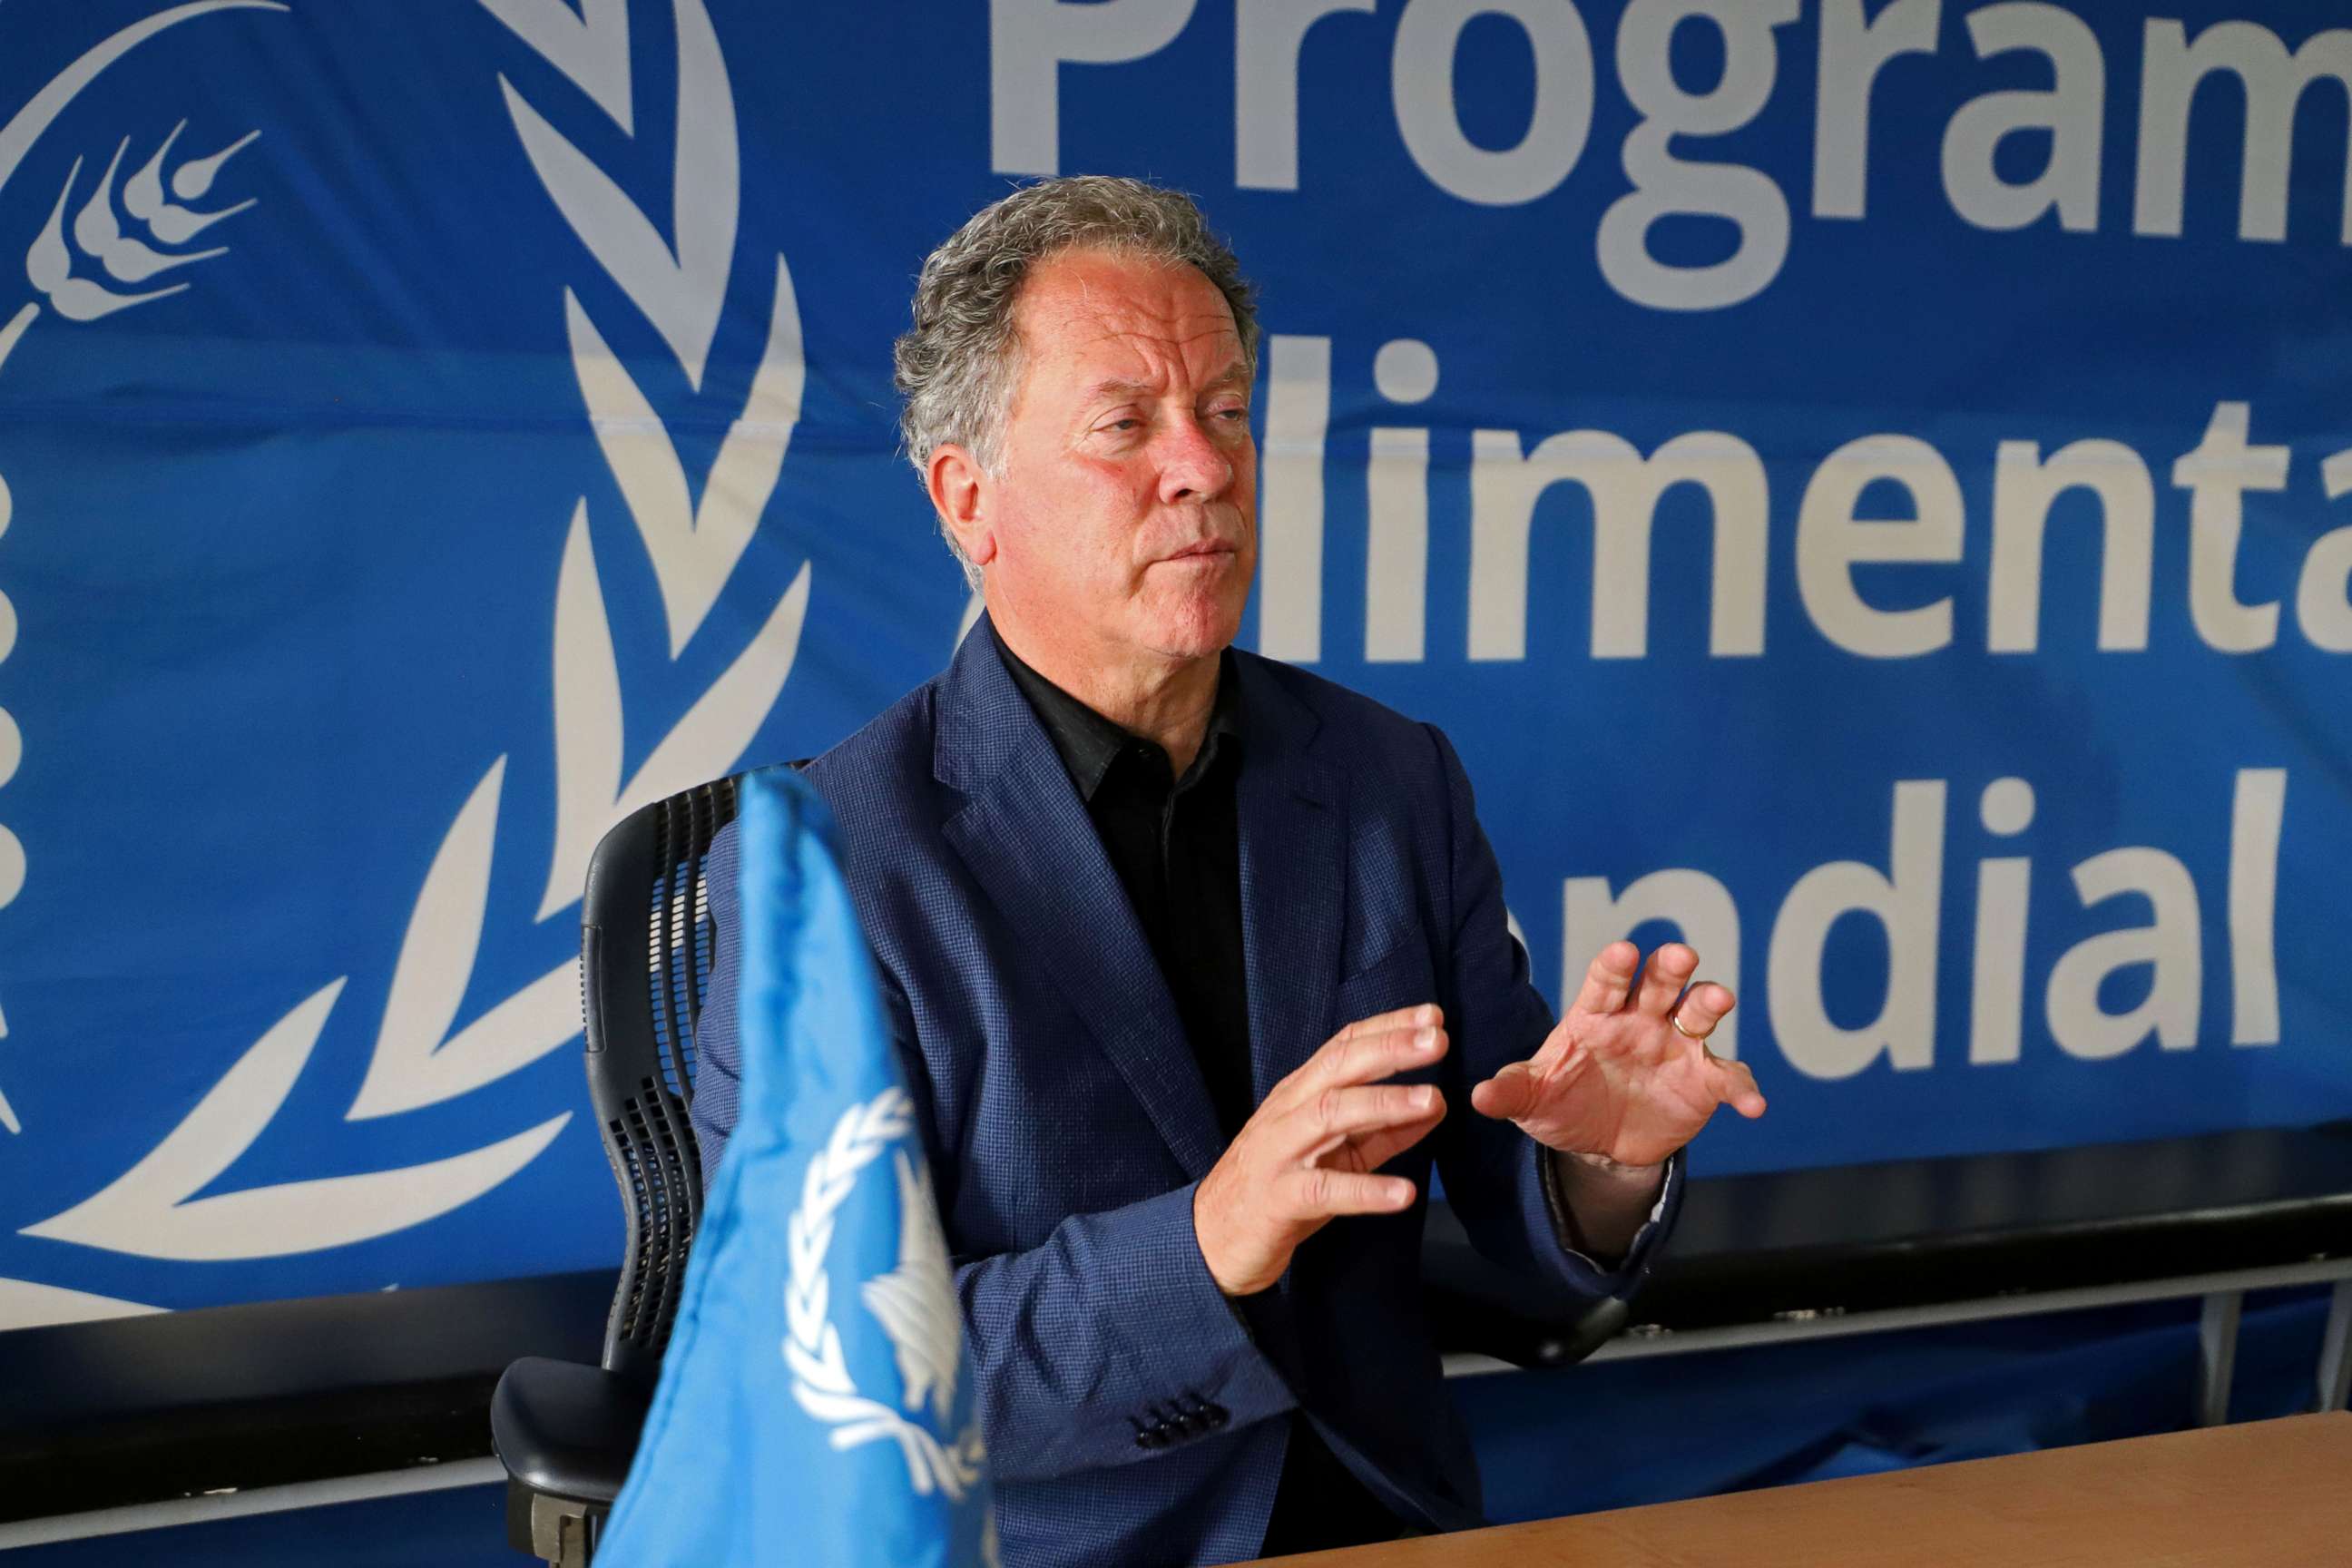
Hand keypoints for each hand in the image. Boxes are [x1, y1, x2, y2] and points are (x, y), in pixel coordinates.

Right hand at [1193, 1004, 1448, 1296]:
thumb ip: (1383, 1130)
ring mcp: (1279, 1153)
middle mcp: (1287, 1113)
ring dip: (1384, 1103)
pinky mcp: (1278, 1199)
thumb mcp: (1336, 1152)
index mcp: (1299, 1094)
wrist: (1214, 1238)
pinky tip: (1404, 1193)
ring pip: (1330, 1115)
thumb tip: (1438, 1105)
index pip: (1344, 1047)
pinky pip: (1325, 1191)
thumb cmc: (1280, 1187)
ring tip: (1433, 1100)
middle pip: (1338, 1068)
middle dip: (1389, 1050)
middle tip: (1437, 1041)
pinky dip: (1366, 1190)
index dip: (1387, 1028)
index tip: (1432, 1017)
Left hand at [1469, 942, 1764, 1168]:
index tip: (1623, 952)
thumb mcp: (1531, 1101)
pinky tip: (1752, 1103)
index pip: (1604, 982)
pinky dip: (1743, 1086)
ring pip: (1697, 1013)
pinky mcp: (1704, 1080)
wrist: (1599, 1143)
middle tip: (1680, 955)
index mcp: (1596, 1015)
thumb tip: (1479, 1097)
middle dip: (1668, 967)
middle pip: (1658, 983)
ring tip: (1716, 999)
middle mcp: (1641, 1019)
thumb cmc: (1561, 1104)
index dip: (1614, 966)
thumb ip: (1511, 1093)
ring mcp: (1676, 1045)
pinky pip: (1728, 1077)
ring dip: (1709, 1002)